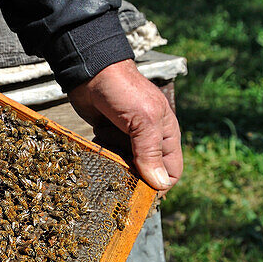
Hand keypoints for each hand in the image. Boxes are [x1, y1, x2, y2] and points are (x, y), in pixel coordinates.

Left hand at [68, 59, 182, 190]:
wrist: (91, 74)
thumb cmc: (123, 91)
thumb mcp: (143, 120)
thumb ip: (150, 152)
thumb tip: (159, 184)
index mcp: (166, 135)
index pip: (171, 172)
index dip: (159, 184)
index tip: (141, 188)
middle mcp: (149, 139)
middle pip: (146, 172)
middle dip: (132, 171)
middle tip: (119, 160)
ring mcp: (128, 138)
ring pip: (125, 166)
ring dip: (115, 158)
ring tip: (109, 137)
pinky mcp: (109, 136)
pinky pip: (109, 155)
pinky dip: (103, 149)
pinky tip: (99, 134)